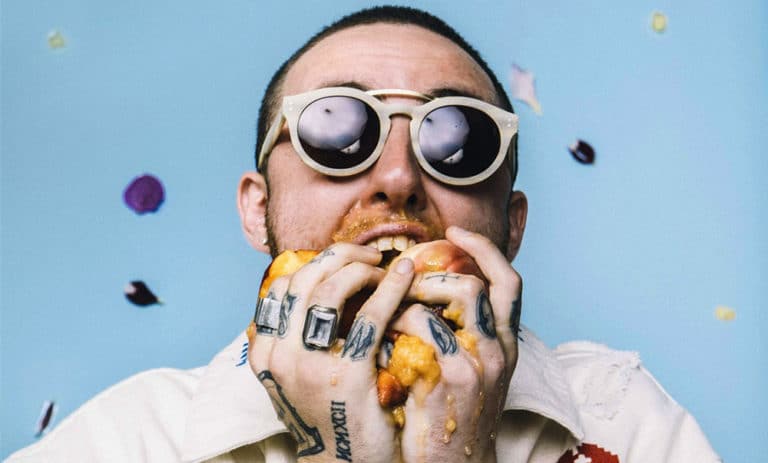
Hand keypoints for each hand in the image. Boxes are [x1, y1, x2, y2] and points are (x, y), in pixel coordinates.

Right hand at [247, 243, 414, 462]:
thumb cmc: (330, 414)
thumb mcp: (296, 377)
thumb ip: (296, 337)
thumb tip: (313, 288)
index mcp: (266, 352)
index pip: (283, 286)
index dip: (317, 264)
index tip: (345, 261)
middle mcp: (280, 355)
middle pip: (306, 280)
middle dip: (342, 256)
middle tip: (371, 255)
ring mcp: (310, 365)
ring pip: (333, 290)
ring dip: (364, 269)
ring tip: (388, 267)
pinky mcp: (347, 375)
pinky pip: (371, 317)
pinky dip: (391, 289)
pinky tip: (406, 277)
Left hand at [395, 227, 521, 462]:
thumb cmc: (451, 416)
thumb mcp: (471, 372)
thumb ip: (460, 333)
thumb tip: (425, 291)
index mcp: (505, 344)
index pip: (509, 281)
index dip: (485, 249)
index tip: (455, 231)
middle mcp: (499, 350)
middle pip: (477, 284)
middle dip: (434, 274)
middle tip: (402, 281)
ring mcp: (479, 364)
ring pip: (454, 297)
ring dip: (414, 294)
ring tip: (388, 308)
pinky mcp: (452, 379)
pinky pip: (422, 328)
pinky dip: (396, 324)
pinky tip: (381, 340)